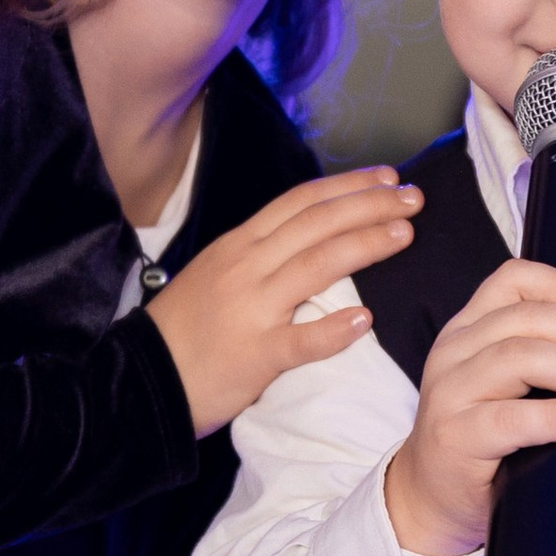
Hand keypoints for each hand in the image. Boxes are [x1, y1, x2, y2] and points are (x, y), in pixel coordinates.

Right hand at [147, 169, 421, 437]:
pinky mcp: (255, 354)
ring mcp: (251, 308)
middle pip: (317, 223)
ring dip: (365, 245)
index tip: (387, 177)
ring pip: (316, 265)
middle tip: (413, 198)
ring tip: (404, 235)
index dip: (348, 186)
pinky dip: (335, 329)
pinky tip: (366, 321)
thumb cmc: (184, 329)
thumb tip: (310, 239)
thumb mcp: (216, 274)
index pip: (301, 202)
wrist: (142, 378)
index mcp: (239, 245)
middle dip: (370, 205)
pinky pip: (301, 340)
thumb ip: (260, 255)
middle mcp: (246, 266)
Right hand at [382, 259, 555, 555]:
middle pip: (525, 317)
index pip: (511, 280)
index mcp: (469, 330)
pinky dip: (551, 416)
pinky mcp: (454, 436)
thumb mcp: (515, 394)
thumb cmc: (483, 441)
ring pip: (517, 356)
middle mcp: (454, 352)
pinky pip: (508, 418)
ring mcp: (449, 393)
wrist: (432, 496)